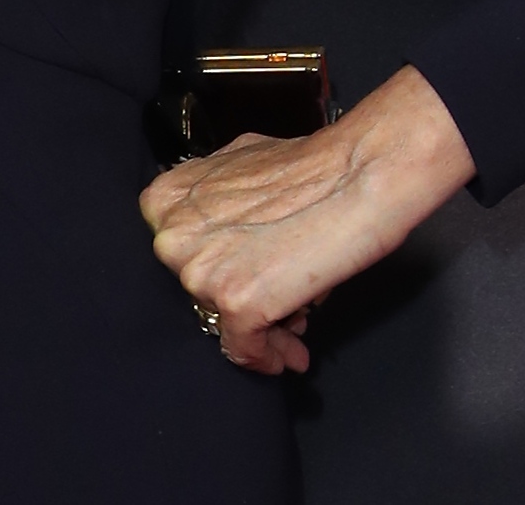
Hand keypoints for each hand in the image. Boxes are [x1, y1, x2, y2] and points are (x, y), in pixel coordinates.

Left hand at [138, 65, 475, 375]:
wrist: (357, 174)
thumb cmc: (309, 168)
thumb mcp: (238, 169)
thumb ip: (217, 202)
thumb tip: (231, 238)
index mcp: (166, 200)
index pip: (181, 254)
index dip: (217, 269)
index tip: (242, 281)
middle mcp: (173, 237)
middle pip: (201, 289)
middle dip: (241, 299)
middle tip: (278, 309)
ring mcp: (202, 272)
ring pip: (224, 321)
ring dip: (261, 329)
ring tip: (294, 333)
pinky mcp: (237, 304)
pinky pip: (244, 347)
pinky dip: (267, 357)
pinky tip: (288, 357)